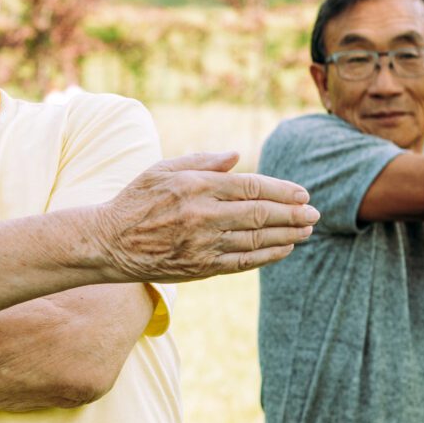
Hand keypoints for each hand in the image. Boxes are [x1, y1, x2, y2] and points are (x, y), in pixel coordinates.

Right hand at [91, 151, 319, 282]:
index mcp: (196, 186)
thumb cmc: (136, 201)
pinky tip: (284, 248)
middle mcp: (203, 215)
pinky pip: (243, 262)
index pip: (251, 186)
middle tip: (315, 213)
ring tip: (306, 230)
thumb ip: (201, 160)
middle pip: (261, 214)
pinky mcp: (200, 268)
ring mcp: (202, 244)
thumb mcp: (162, 169)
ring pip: (256, 240)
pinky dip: (268, 256)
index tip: (303, 193)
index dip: (282, 190)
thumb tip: (236, 155)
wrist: (108, 243)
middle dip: (293, 214)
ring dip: (287, 235)